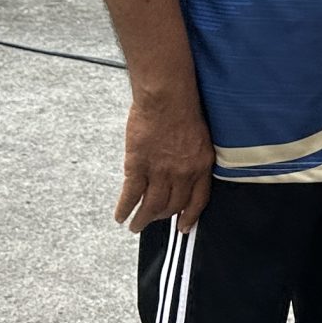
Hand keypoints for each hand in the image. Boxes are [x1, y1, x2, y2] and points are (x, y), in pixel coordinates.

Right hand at [114, 88, 213, 234]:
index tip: (183, 227)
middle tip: (153, 221)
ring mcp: (159, 171)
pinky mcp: (138, 165)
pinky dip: (124, 208)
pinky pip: (131, 194)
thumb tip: (186, 170)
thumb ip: (195, 156)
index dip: (190, 216)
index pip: (198, 200)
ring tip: (135, 227)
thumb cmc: (184, 106)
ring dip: (142, 219)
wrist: (166, 96)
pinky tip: (120, 216)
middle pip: (172, 205)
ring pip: (151, 205)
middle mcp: (182, 173)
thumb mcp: (202, 135)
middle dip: (162, 217)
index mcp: (201, 165)